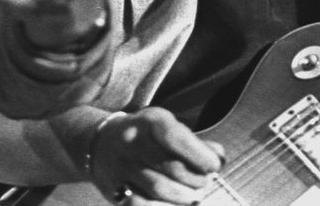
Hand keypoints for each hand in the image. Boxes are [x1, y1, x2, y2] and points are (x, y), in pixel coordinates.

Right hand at [90, 108, 222, 204]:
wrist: (100, 142)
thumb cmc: (144, 135)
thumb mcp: (166, 127)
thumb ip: (194, 142)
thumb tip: (219, 157)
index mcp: (150, 122)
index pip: (176, 138)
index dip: (199, 155)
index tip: (214, 166)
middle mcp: (133, 142)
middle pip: (172, 167)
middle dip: (196, 179)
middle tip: (204, 182)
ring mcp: (122, 167)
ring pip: (159, 188)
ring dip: (183, 197)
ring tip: (192, 195)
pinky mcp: (114, 188)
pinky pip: (140, 204)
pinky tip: (170, 204)